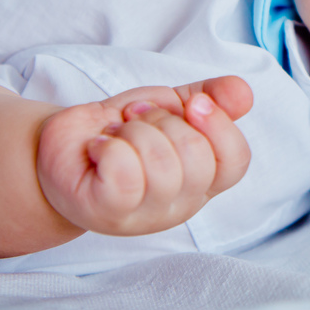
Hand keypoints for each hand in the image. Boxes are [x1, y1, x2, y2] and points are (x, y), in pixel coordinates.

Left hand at [35, 76, 252, 235]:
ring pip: (160, 163)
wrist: (65, 144)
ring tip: (116, 133)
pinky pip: (125, 173)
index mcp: (203, 180)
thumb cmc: (122, 130)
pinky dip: (109, 145)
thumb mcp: (170, 105)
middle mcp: (179, 204)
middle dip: (162, 119)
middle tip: (136, 117)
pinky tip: (100, 148)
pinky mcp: (108, 212)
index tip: (193, 103)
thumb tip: (244, 93)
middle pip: (197, 158)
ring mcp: (144, 215)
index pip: (236, 162)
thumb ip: (210, 97)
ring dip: (133, 130)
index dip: (220, 126)